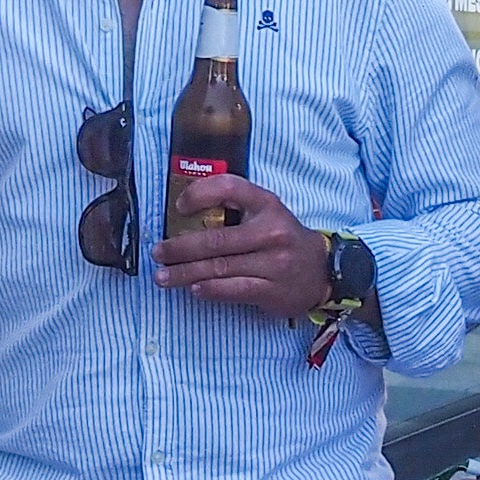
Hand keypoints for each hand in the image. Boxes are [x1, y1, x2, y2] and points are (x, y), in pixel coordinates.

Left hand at [151, 171, 330, 322]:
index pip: (230, 188)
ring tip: (163, 276)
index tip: (178, 207)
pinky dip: (210, 290)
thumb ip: (234, 207)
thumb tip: (184, 214)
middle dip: (180, 248)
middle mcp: (271, 232)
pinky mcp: (272, 290)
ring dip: (185, 273)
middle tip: (158, 253)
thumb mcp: (266, 212)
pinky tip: (193, 289)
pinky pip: (234, 290)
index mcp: (267, 205)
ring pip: (220, 268)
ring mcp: (273, 263)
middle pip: (216, 239)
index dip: (200, 194)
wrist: (322, 272)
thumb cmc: (283, 238)